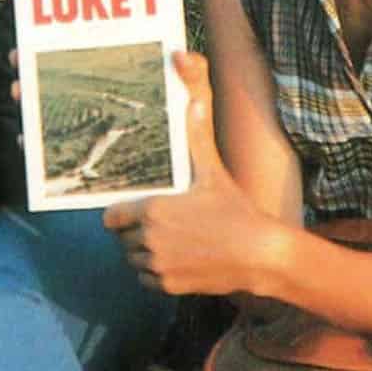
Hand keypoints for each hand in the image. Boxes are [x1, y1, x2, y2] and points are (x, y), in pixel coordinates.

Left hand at [104, 51, 271, 296]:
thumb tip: (190, 83)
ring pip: (134, 259)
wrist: (260, 255)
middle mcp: (149, 241)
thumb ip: (195, 130)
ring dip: (145, 250)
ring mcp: (158, 267)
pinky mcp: (168, 286)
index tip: (135, 207)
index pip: (111, 217)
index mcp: (153, 211)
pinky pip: (147, 278)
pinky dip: (157, 270)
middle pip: (122, 238)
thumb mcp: (212, 169)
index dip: (120, 212)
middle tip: (162, 219)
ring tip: (173, 236)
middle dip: (136, 229)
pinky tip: (180, 255)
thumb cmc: (235, 208)